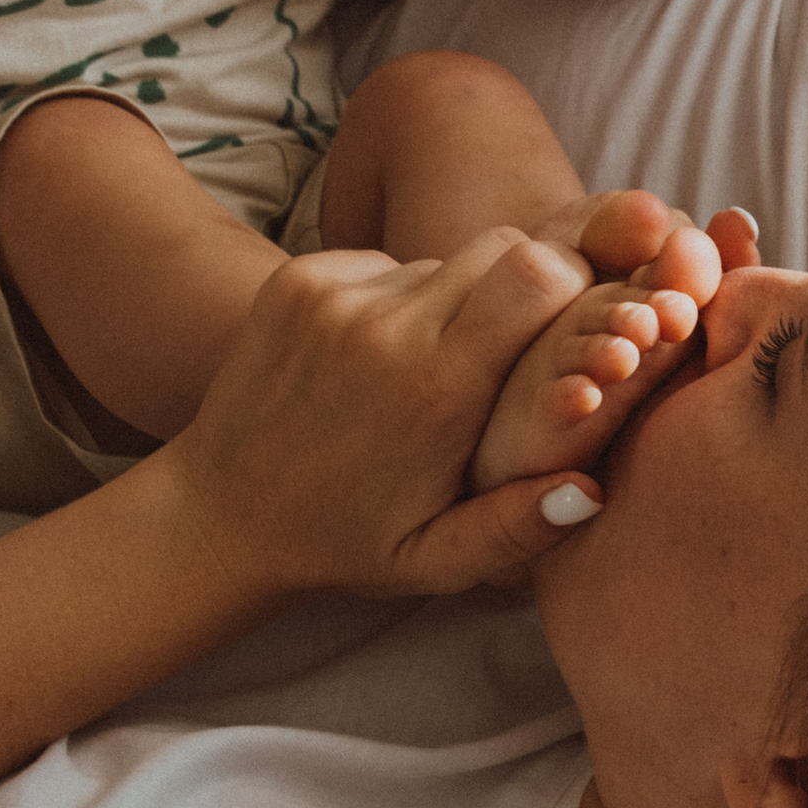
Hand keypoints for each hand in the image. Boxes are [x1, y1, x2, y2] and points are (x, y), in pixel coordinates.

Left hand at [159, 233, 612, 599]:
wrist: (217, 514)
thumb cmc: (345, 543)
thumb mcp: (435, 561)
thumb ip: (517, 529)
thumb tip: (590, 491)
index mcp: (436, 391)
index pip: (540, 274)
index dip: (575, 288)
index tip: (575, 333)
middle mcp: (386, 327)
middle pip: (505, 245)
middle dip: (530, 285)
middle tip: (516, 347)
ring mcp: (334, 296)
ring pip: (444, 259)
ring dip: (458, 301)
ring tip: (431, 370)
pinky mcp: (297, 278)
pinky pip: (387, 262)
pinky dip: (400, 298)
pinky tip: (377, 359)